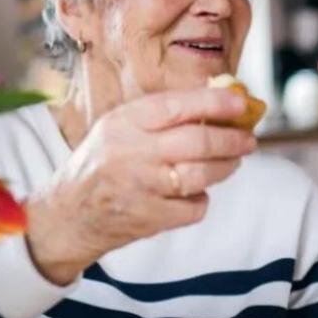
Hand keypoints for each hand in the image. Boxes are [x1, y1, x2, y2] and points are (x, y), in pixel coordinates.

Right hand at [25, 88, 256, 284]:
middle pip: (197, 142)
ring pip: (202, 175)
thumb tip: (215, 98)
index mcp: (125, 122)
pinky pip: (193, 207)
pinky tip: (195, 193)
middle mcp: (132, 152)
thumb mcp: (118, 127)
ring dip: (226, 167)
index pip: (177, 106)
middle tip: (248, 139)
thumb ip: (160, 115)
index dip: (214, 102)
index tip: (240, 102)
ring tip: (233, 161)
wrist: (69, 214)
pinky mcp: (149, 218)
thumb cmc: (101, 163)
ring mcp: (142, 187)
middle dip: (231, 140)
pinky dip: (201, 200)